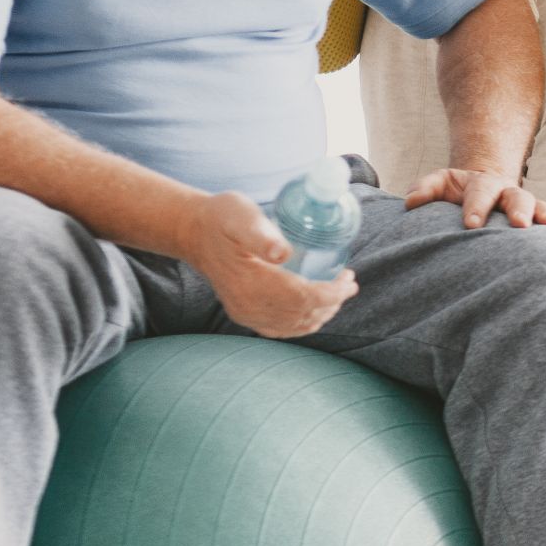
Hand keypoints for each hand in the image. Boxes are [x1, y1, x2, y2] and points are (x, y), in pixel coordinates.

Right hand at [183, 190, 357, 337]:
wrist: (195, 232)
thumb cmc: (222, 219)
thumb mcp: (241, 216)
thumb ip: (261, 234)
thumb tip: (283, 253)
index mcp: (251, 283)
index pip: (303, 299)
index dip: (332, 293)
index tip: (349, 278)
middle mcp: (248, 305)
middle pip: (303, 314)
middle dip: (333, 302)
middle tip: (350, 282)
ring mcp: (245, 313)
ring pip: (295, 325)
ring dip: (322, 313)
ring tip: (340, 293)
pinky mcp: (243, 314)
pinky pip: (280, 329)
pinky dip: (303, 323)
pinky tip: (315, 310)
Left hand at [404, 166, 545, 229]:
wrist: (485, 190)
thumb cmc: (458, 194)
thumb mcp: (441, 184)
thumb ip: (425, 188)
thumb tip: (410, 202)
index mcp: (482, 184)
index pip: (480, 193)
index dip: (476, 207)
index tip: (471, 224)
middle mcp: (508, 192)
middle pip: (516, 196)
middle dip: (518, 210)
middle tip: (518, 225)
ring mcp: (526, 206)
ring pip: (538, 207)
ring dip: (542, 217)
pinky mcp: (538, 220)